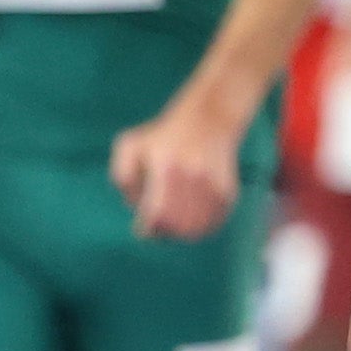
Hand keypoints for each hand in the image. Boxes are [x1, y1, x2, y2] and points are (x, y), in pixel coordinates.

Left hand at [108, 92, 245, 241]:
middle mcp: (191, 175)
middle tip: (158, 226)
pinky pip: (212, 223)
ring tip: (174, 219)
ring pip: (195, 229)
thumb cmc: (162, 137)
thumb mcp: (131, 145)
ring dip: (182, 232)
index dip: (148, 228)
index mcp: (165, 165)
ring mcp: (212, 185)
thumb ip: (123, 176)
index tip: (143, 229)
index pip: (157, 213)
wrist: (209, 119)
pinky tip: (191, 214)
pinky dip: (200, 226)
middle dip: (164, 232)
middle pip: (175, 226)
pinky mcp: (228, 192)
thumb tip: (134, 207)